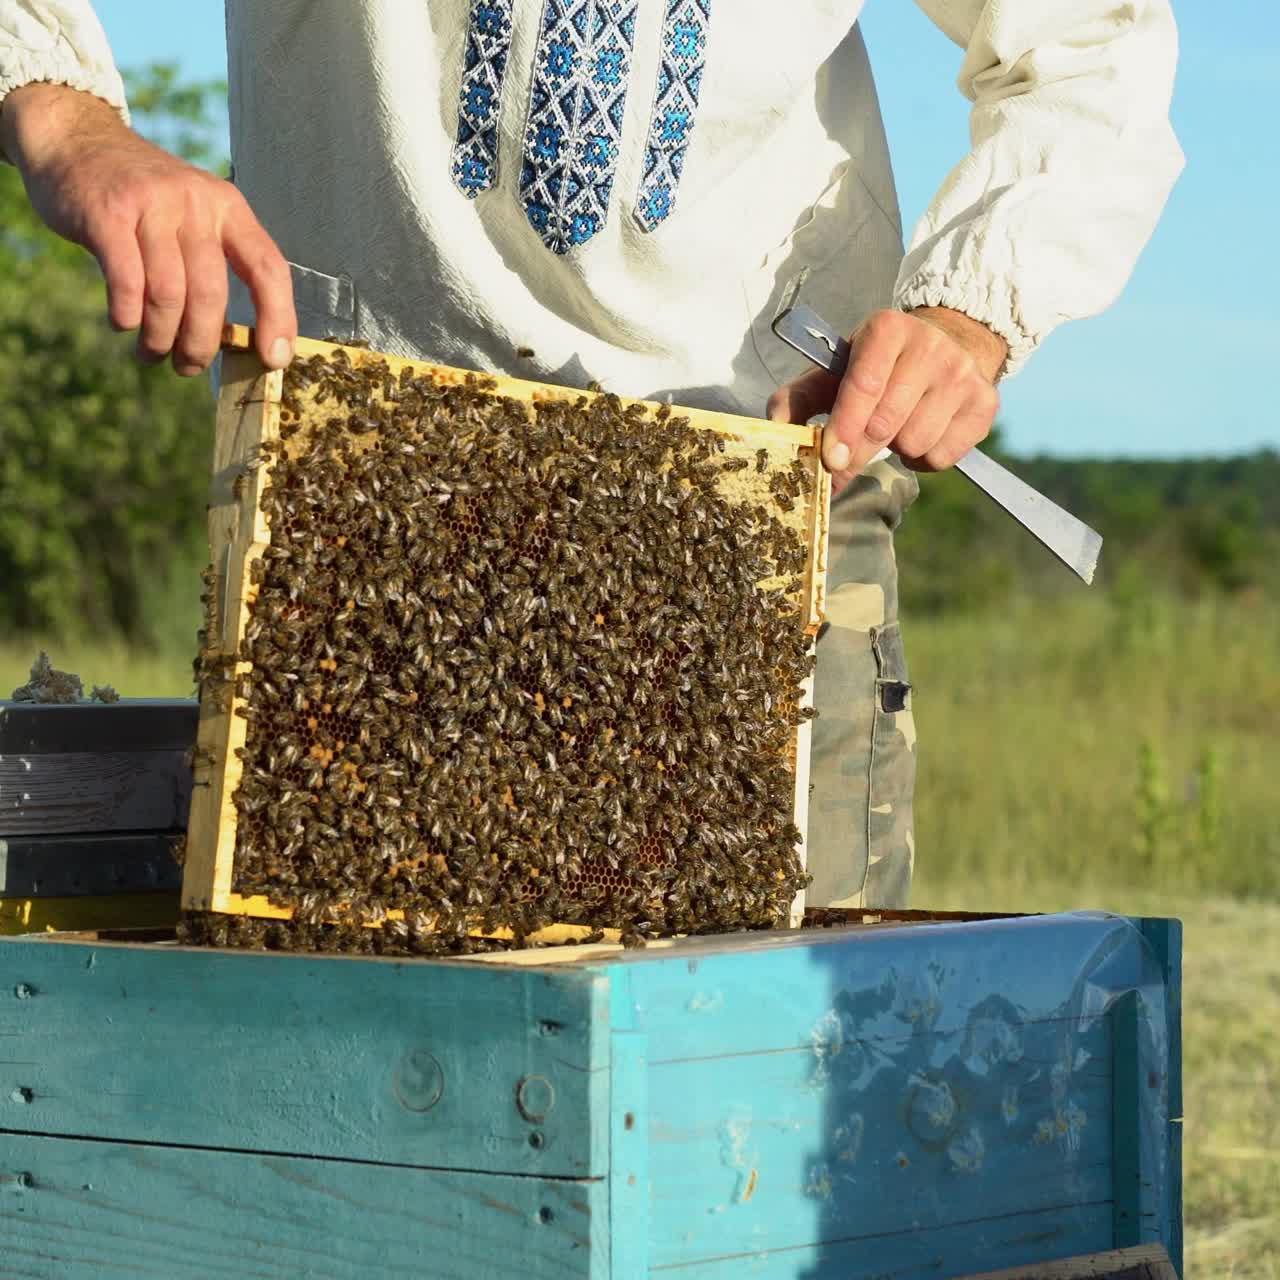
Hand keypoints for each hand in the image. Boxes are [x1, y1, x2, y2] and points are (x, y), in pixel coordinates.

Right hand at [0, 83, 295, 375]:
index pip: (269, 268)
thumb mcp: (193, 215)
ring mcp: (150, 205)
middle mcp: (195, 203)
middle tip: (187, 366)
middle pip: (211, 294)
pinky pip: (127, 282)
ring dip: (160, 338)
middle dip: (201, 344)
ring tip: (152, 354)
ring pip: (168, 295)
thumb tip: (240, 343)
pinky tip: (123, 324)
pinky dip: (128, 315)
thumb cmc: (143, 200)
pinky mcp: (106, 214)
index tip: (273, 359)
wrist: (75, 139)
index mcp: (227, 207)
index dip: (278, 319)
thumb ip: (215, 266)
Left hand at [767, 307, 1005, 492]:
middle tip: (846, 459)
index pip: (863, 386)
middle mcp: (930, 346)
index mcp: (887, 330)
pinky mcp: (985, 404)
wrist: (946, 345)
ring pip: (914, 443)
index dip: (843, 428)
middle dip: (859, 450)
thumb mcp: (835, 370)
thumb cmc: (877, 366)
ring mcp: (962, 375)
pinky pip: (942, 457)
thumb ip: (799, 396)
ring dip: (896, 450)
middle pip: (885, 423)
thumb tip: (776, 423)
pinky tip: (921, 434)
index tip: (829, 461)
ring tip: (895, 428)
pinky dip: (924, 458)